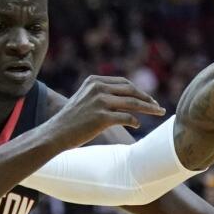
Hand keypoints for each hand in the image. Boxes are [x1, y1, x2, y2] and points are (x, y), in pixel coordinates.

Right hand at [48, 75, 164, 148]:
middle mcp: (98, 88)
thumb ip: (102, 94)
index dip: (139, 90)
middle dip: (147, 98)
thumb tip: (127, 98)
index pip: (124, 83)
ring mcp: (100, 102)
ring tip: (158, 113)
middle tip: (158, 107)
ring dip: (149, 108)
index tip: (149, 98)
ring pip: (133, 103)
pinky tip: (137, 125)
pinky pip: (126, 117)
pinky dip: (135, 121)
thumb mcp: (85, 98)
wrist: (56, 133)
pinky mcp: (102, 117)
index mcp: (94, 80)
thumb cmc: (72, 119)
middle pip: (131, 91)